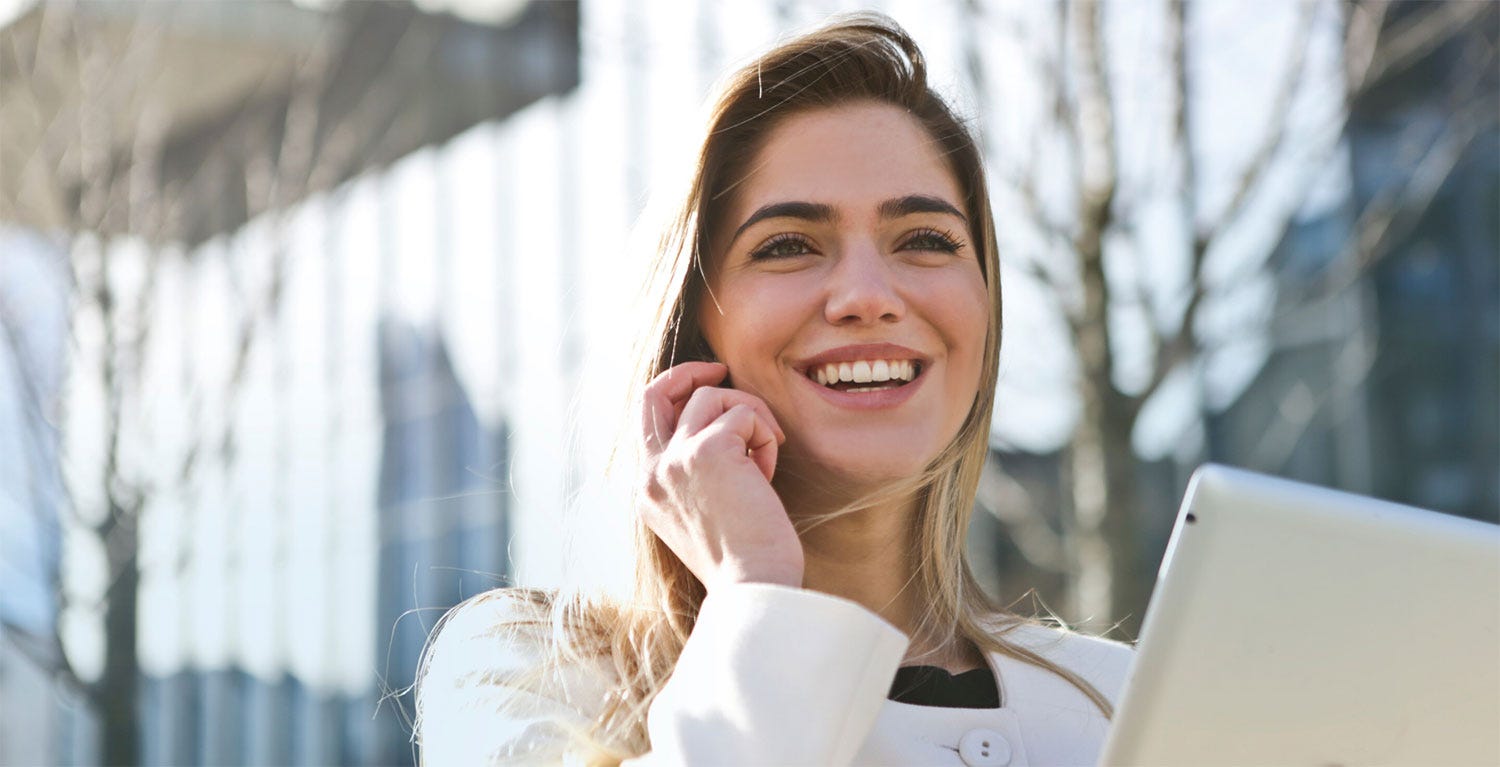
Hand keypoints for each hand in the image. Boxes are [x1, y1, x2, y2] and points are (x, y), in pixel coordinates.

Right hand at [638, 362, 803, 589]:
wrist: (754, 587)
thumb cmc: (743, 560)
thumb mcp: (703, 514)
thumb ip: (695, 475)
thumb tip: (720, 427)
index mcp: (646, 491)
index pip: (647, 421)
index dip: (677, 395)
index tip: (708, 390)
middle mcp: (651, 473)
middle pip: (655, 392)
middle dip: (690, 372)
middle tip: (722, 370)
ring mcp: (675, 460)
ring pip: (712, 397)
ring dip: (750, 416)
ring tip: (765, 456)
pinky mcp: (708, 451)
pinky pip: (744, 414)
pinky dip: (765, 435)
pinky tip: (768, 473)